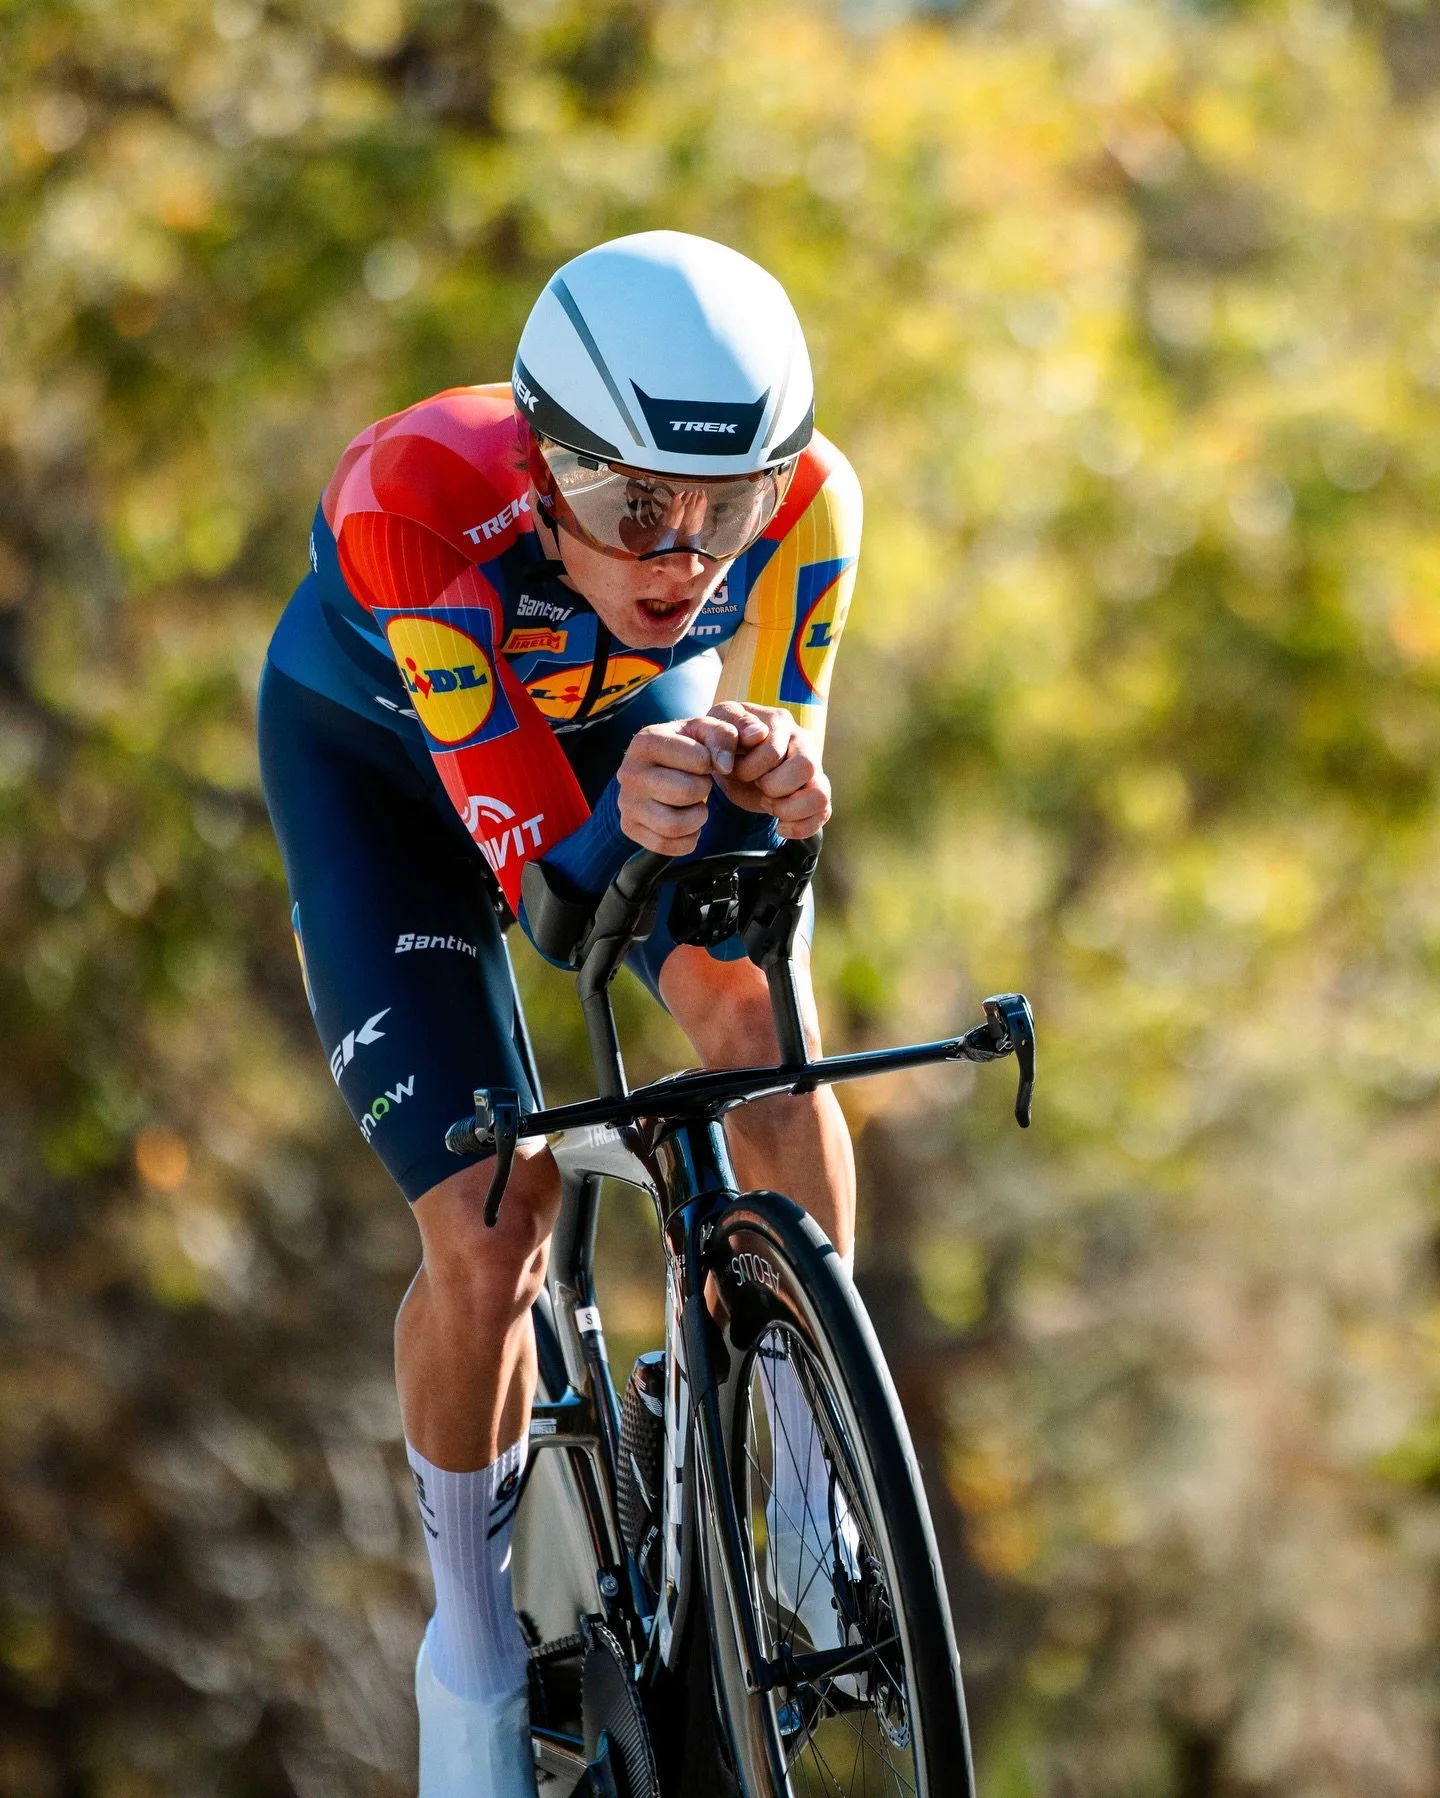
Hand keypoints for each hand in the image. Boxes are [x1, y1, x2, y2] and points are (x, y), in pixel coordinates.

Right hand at [616, 714, 745, 853]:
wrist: (659, 767)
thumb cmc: (685, 747)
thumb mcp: (704, 730)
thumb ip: (722, 735)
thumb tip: (724, 766)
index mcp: (645, 742)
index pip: (700, 760)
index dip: (710, 763)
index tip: (700, 760)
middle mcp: (629, 773)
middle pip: (687, 793)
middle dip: (703, 789)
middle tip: (697, 783)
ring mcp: (626, 802)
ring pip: (674, 825)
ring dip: (696, 817)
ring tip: (692, 803)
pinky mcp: (629, 827)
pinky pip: (667, 845)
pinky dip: (686, 839)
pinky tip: (685, 821)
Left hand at [705, 701, 830, 839]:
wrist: (729, 763)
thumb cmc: (723, 744)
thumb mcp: (711, 731)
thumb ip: (724, 732)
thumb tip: (757, 735)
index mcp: (778, 721)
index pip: (774, 750)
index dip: (751, 768)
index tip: (736, 769)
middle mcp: (802, 741)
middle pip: (806, 768)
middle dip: (773, 787)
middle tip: (756, 786)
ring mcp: (814, 767)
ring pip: (820, 795)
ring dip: (790, 809)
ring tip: (770, 806)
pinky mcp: (816, 790)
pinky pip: (824, 812)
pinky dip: (800, 827)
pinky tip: (780, 825)